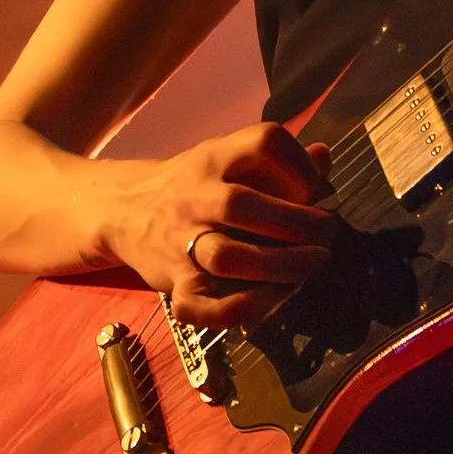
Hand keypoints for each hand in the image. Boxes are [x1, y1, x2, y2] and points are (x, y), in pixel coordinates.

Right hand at [92, 122, 336, 327]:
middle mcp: (195, 195)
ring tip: (311, 268)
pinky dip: (235, 310)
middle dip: (298, 224)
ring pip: (226, 256)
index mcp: (216, 157)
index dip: (300, 166)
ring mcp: (180, 240)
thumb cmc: (196, 186)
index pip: (263, 143)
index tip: (318, 191)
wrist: (123, 209)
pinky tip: (268, 302)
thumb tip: (323, 157)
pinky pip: (197, 306)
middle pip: (244, 206)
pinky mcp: (173, 281)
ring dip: (278, 266)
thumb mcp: (229, 160)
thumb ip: (279, 161)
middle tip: (329, 238)